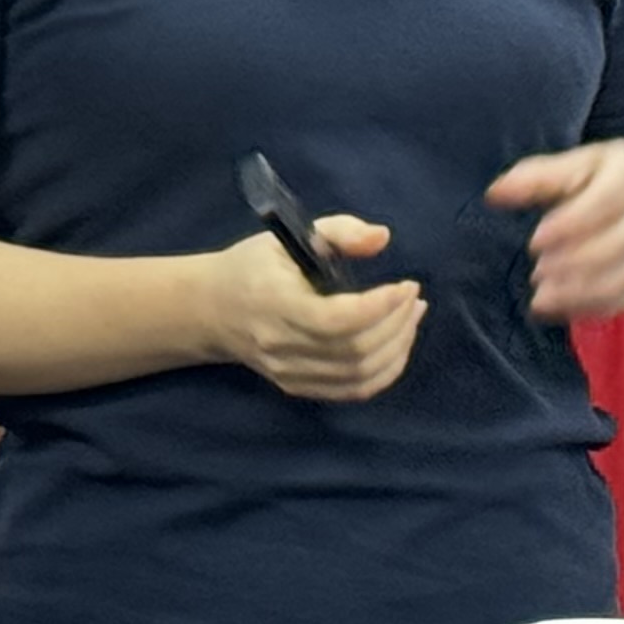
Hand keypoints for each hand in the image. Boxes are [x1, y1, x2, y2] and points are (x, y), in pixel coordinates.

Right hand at [202, 220, 422, 401]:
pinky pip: (353, 390)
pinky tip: (397, 346)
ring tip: (411, 318)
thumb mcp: (290, 236)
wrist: (211, 309)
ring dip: (397, 348)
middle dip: (397, 324)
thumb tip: (383, 238)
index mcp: (274, 302)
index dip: (380, 307)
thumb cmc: (252, 266)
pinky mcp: (297, 387)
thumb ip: (338, 232)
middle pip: (354, 350)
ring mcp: (288, 373)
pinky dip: (385, 372)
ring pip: (359, 375)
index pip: (336, 319)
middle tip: (413, 299)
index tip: (406, 286)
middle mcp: (280, 345)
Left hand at [487, 140, 623, 323]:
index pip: (606, 201)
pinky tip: (559, 310)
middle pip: (620, 244)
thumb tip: (494, 194)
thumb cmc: (605, 178)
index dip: (570, 224)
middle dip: (574, 264)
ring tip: (541, 298)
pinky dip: (592, 308)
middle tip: (537, 273)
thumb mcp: (577, 166)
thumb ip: (537, 178)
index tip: (534, 243)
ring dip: (580, 293)